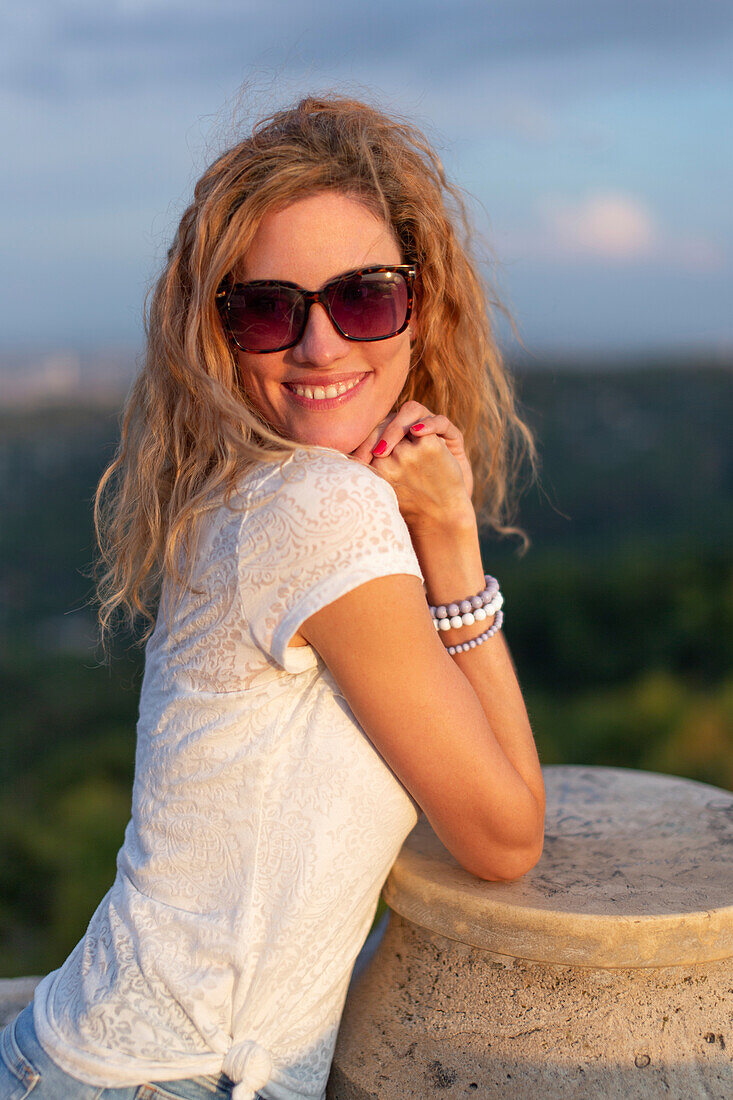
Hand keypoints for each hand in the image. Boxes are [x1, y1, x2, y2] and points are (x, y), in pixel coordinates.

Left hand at [349, 400, 474, 530]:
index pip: (374, 429)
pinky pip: (439, 422)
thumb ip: (374, 470)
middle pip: (388, 420)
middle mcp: (409, 430)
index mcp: (392, 438)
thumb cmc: (412, 500)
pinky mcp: (449, 434)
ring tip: (387, 450)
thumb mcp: (388, 484)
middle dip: (377, 436)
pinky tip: (418, 433)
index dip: (364, 442)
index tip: (357, 461)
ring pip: (411, 412)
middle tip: (373, 455)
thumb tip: (343, 468)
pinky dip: (430, 424)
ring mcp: (429, 428)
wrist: (446, 511)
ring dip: (397, 430)